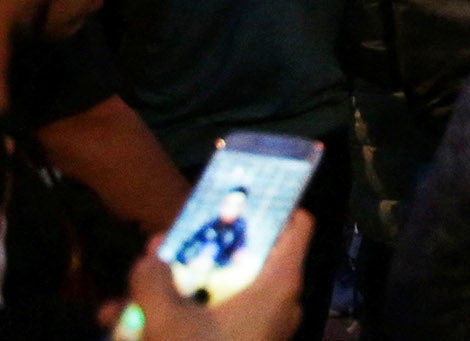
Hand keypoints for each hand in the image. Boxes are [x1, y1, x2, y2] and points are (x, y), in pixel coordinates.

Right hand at [120, 210, 310, 340]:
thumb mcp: (167, 322)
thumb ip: (154, 280)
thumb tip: (152, 252)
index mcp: (279, 283)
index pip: (295, 224)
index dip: (269, 204)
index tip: (231, 197)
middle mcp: (277, 302)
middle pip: (244, 258)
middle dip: (195, 255)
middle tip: (158, 251)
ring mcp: (259, 330)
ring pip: (216, 296)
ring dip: (170, 296)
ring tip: (119, 307)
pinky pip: (209, 326)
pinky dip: (174, 324)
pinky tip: (124, 329)